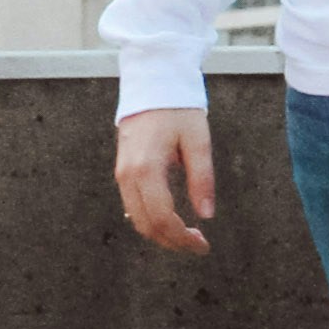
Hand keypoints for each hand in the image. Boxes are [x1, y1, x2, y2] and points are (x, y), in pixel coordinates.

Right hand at [114, 106, 215, 258]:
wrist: (152, 83)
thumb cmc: (177, 109)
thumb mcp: (198, 141)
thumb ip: (202, 178)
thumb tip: (206, 214)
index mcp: (147, 169)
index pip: (163, 218)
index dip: (182, 238)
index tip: (202, 245)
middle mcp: (128, 175)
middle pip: (147, 225)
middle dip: (172, 241)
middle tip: (198, 245)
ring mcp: (121, 174)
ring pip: (137, 219)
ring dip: (161, 234)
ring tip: (187, 236)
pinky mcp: (122, 171)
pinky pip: (133, 206)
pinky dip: (150, 220)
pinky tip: (171, 221)